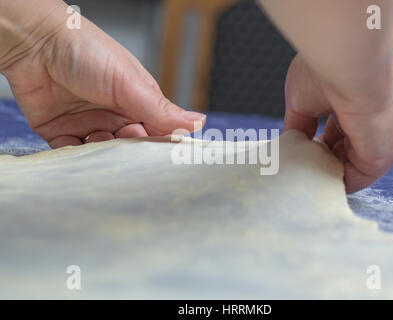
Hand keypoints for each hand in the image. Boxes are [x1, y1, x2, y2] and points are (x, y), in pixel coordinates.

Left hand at [0, 1, 204, 147]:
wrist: (34, 42)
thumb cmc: (86, 50)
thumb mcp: (130, 83)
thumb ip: (162, 110)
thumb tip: (199, 122)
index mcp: (137, 100)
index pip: (156, 131)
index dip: (158, 143)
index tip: (160, 156)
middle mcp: (114, 113)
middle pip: (129, 145)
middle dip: (129, 148)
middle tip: (124, 139)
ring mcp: (88, 122)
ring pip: (103, 151)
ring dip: (102, 151)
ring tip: (97, 134)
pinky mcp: (61, 130)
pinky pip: (73, 152)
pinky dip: (76, 155)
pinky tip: (79, 143)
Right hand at [284, 53, 392, 192]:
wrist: (346, 64)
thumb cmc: (324, 73)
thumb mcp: (302, 104)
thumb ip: (298, 128)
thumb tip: (290, 145)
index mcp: (353, 108)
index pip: (335, 138)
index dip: (314, 148)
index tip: (295, 154)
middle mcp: (368, 126)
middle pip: (340, 156)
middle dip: (317, 164)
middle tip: (294, 167)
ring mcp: (378, 141)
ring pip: (346, 171)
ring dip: (322, 174)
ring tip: (299, 170)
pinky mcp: (384, 156)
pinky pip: (354, 180)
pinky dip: (331, 182)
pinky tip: (311, 176)